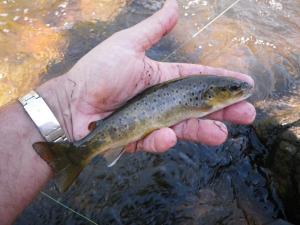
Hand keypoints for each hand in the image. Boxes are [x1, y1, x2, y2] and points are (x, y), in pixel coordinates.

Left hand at [38, 0, 254, 152]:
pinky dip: (163, 139)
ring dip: (204, 131)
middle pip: (198, 106)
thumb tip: (174, 4)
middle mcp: (162, 100)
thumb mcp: (128, 44)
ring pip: (185, 127)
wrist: (72, 102)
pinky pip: (157, 141)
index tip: (243, 84)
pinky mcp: (141, 139)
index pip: (197, 79)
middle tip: (247, 115)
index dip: (220, 81)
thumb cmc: (99, 72)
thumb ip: (153, 29)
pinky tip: (167, 135)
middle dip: (223, 111)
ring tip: (222, 134)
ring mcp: (153, 121)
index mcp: (162, 78)